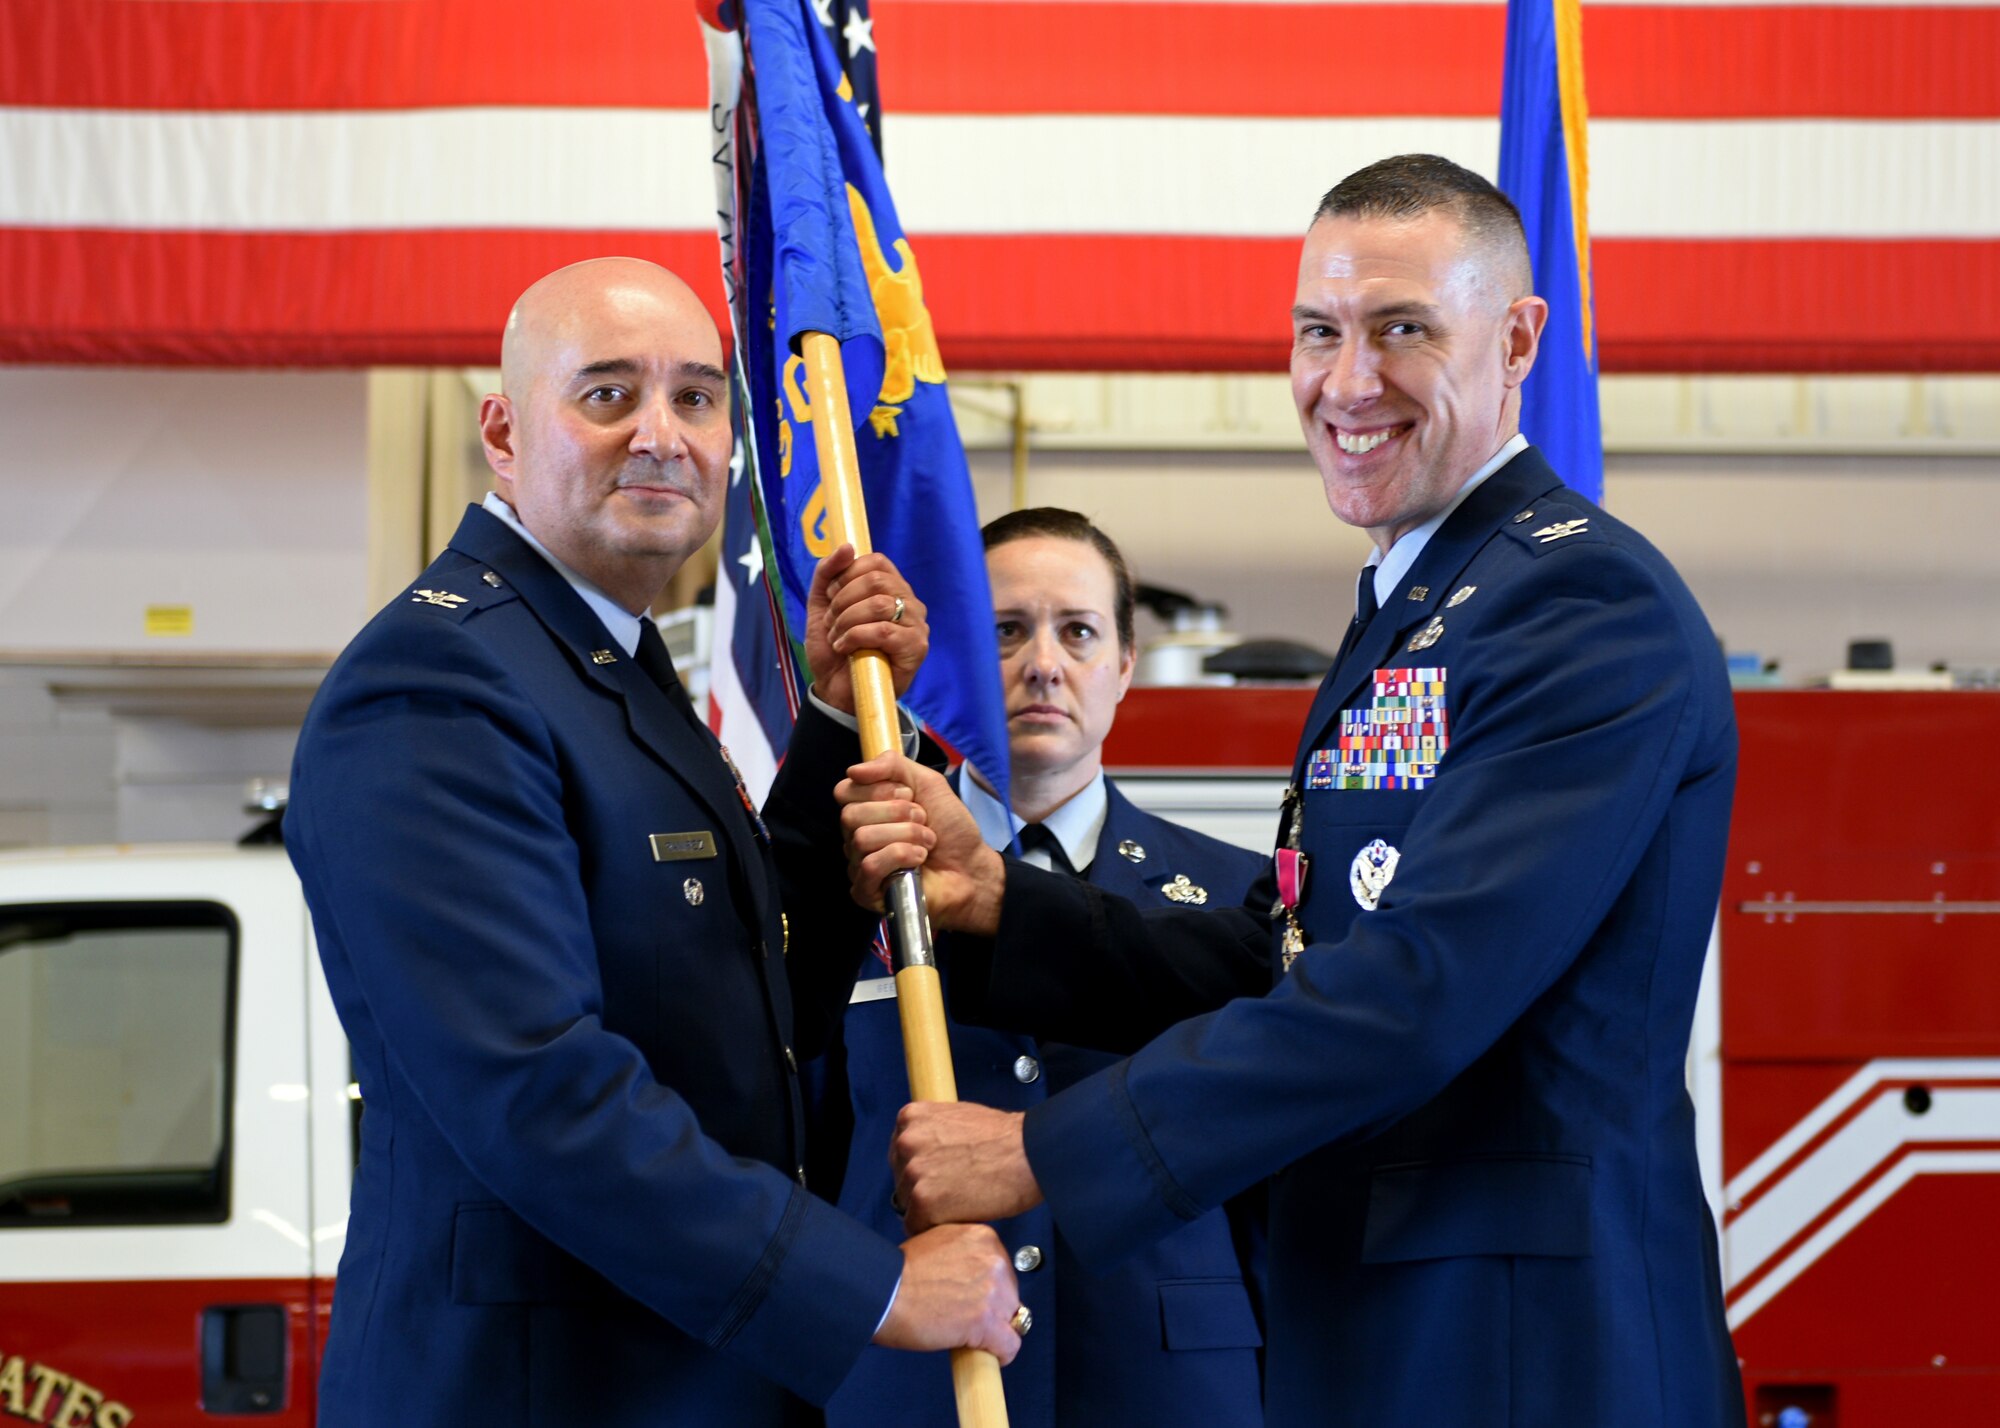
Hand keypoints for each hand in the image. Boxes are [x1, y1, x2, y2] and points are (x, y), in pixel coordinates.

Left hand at [804, 545, 928, 713]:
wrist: (835, 690)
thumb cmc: (834, 648)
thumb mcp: (821, 605)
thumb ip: (827, 573)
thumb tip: (847, 546)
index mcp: (892, 588)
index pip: (877, 561)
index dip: (847, 574)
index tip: (831, 596)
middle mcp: (910, 602)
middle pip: (877, 580)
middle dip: (843, 599)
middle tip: (831, 621)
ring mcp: (917, 625)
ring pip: (879, 604)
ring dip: (847, 620)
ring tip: (837, 637)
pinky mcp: (916, 648)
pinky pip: (884, 630)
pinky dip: (855, 636)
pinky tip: (845, 648)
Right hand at [837, 752, 1003, 932]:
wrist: (973, 866)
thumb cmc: (951, 829)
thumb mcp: (928, 783)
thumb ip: (892, 765)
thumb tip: (853, 771)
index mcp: (866, 810)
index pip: (844, 791)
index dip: (879, 789)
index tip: (909, 795)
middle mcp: (856, 837)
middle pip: (850, 815)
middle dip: (897, 813)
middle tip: (923, 820)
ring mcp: (859, 865)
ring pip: (862, 839)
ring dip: (906, 835)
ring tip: (927, 842)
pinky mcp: (866, 892)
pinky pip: (869, 866)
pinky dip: (901, 856)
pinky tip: (919, 860)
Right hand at [872, 1222, 1023, 1364]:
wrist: (883, 1293)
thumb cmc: (898, 1272)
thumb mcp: (939, 1242)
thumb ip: (964, 1254)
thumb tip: (973, 1275)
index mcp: (983, 1237)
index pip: (1002, 1268)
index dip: (989, 1287)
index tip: (974, 1298)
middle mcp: (994, 1260)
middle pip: (1010, 1293)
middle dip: (993, 1308)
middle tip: (967, 1317)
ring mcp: (993, 1292)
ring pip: (1013, 1319)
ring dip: (995, 1329)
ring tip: (971, 1336)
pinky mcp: (986, 1322)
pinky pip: (1010, 1345)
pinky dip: (1001, 1354)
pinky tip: (986, 1354)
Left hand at [892, 1102, 1042, 1234]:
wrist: (1029, 1154)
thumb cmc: (1004, 1139)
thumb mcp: (957, 1118)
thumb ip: (932, 1133)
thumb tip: (922, 1152)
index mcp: (911, 1118)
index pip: (900, 1153)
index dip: (921, 1169)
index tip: (937, 1176)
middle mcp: (906, 1142)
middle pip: (901, 1179)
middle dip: (923, 1189)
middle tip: (952, 1192)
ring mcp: (913, 1172)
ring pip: (908, 1204)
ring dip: (929, 1210)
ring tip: (959, 1205)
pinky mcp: (924, 1202)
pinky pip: (916, 1226)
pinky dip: (934, 1229)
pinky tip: (957, 1219)